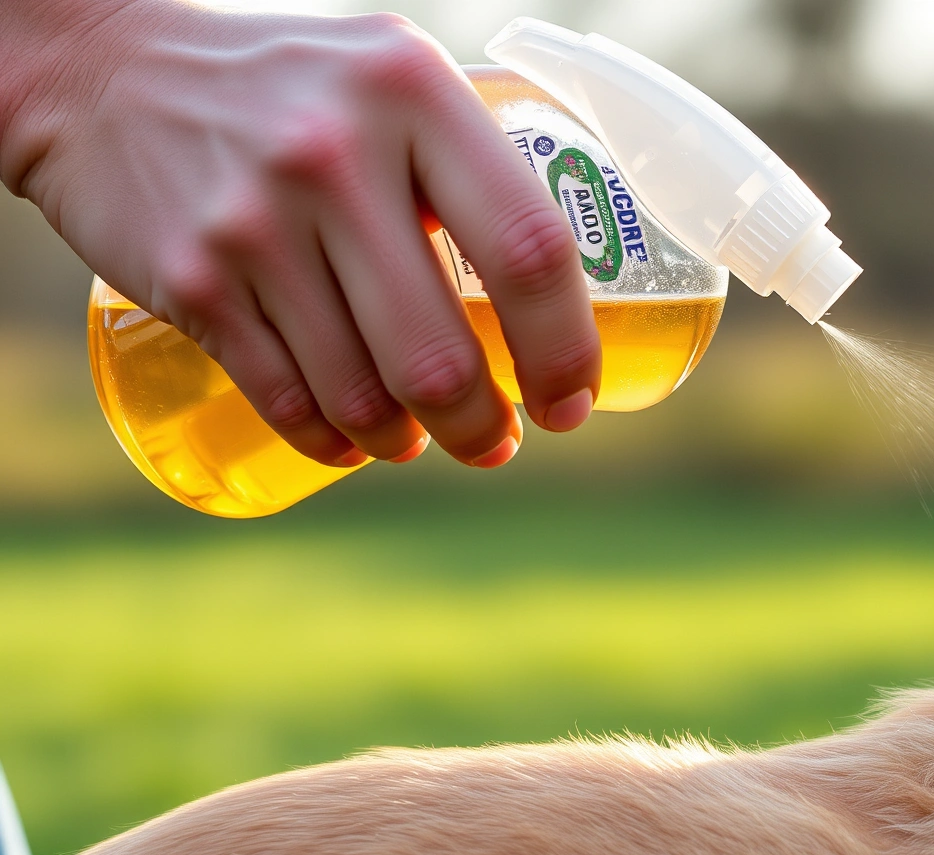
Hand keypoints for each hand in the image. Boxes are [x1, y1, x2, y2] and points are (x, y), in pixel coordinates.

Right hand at [0, 0, 601, 467]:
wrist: (100, 67)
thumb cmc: (289, 83)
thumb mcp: (392, 75)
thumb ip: (471, 155)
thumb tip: (567, 284)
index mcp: (414, 94)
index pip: (528, 249)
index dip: (563, 348)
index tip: (570, 400)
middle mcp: (336, 156)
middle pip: (442, 354)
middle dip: (483, 428)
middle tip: (497, 443)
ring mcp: (256, 221)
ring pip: (364, 393)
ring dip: (405, 442)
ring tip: (419, 439)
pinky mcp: (193, 276)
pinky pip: (286, 399)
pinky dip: (332, 441)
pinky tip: (351, 444)